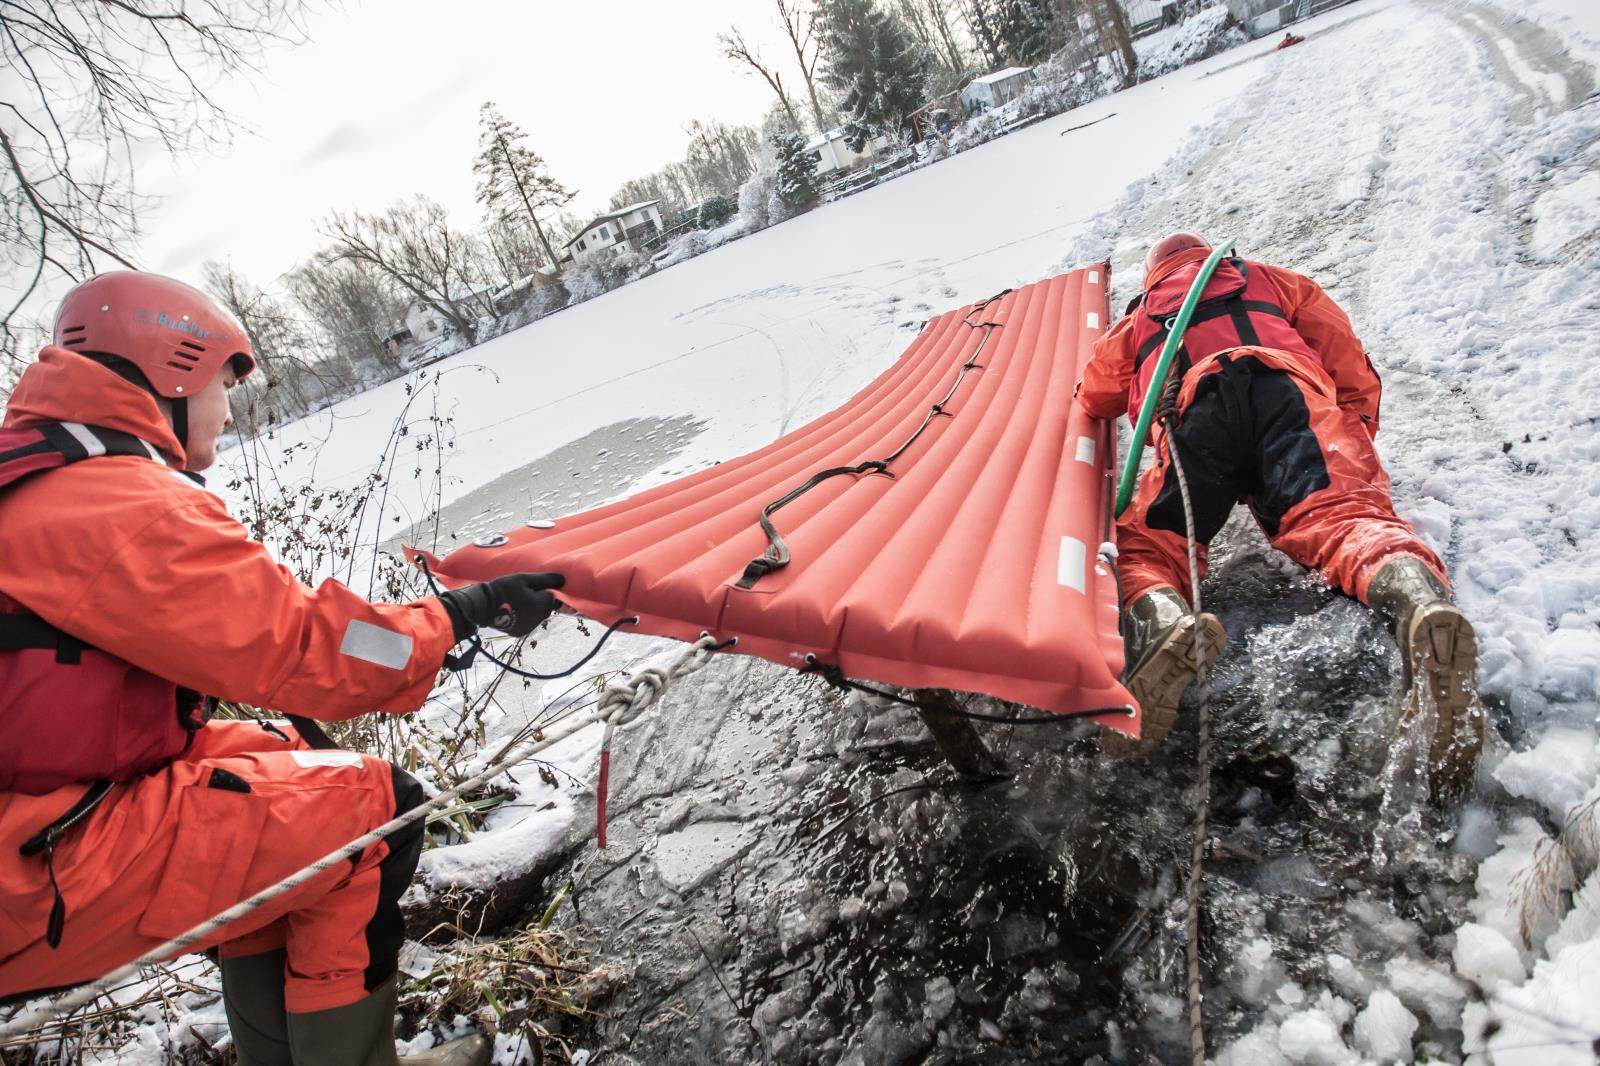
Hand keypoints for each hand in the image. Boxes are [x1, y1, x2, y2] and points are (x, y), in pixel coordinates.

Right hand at [437, 572, 564, 640]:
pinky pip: (527, 622)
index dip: (546, 589)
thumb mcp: (524, 579)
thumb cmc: (503, 589)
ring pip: (537, 615)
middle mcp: (537, 620)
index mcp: (541, 606)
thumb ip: (545, 579)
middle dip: (540, 599)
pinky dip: (524, 616)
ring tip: (516, 599)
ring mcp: (528, 627)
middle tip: (524, 590)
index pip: (554, 597)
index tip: (534, 585)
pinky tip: (513, 608)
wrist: (480, 606)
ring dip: (532, 608)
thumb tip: (563, 579)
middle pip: (546, 607)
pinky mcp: (518, 632)